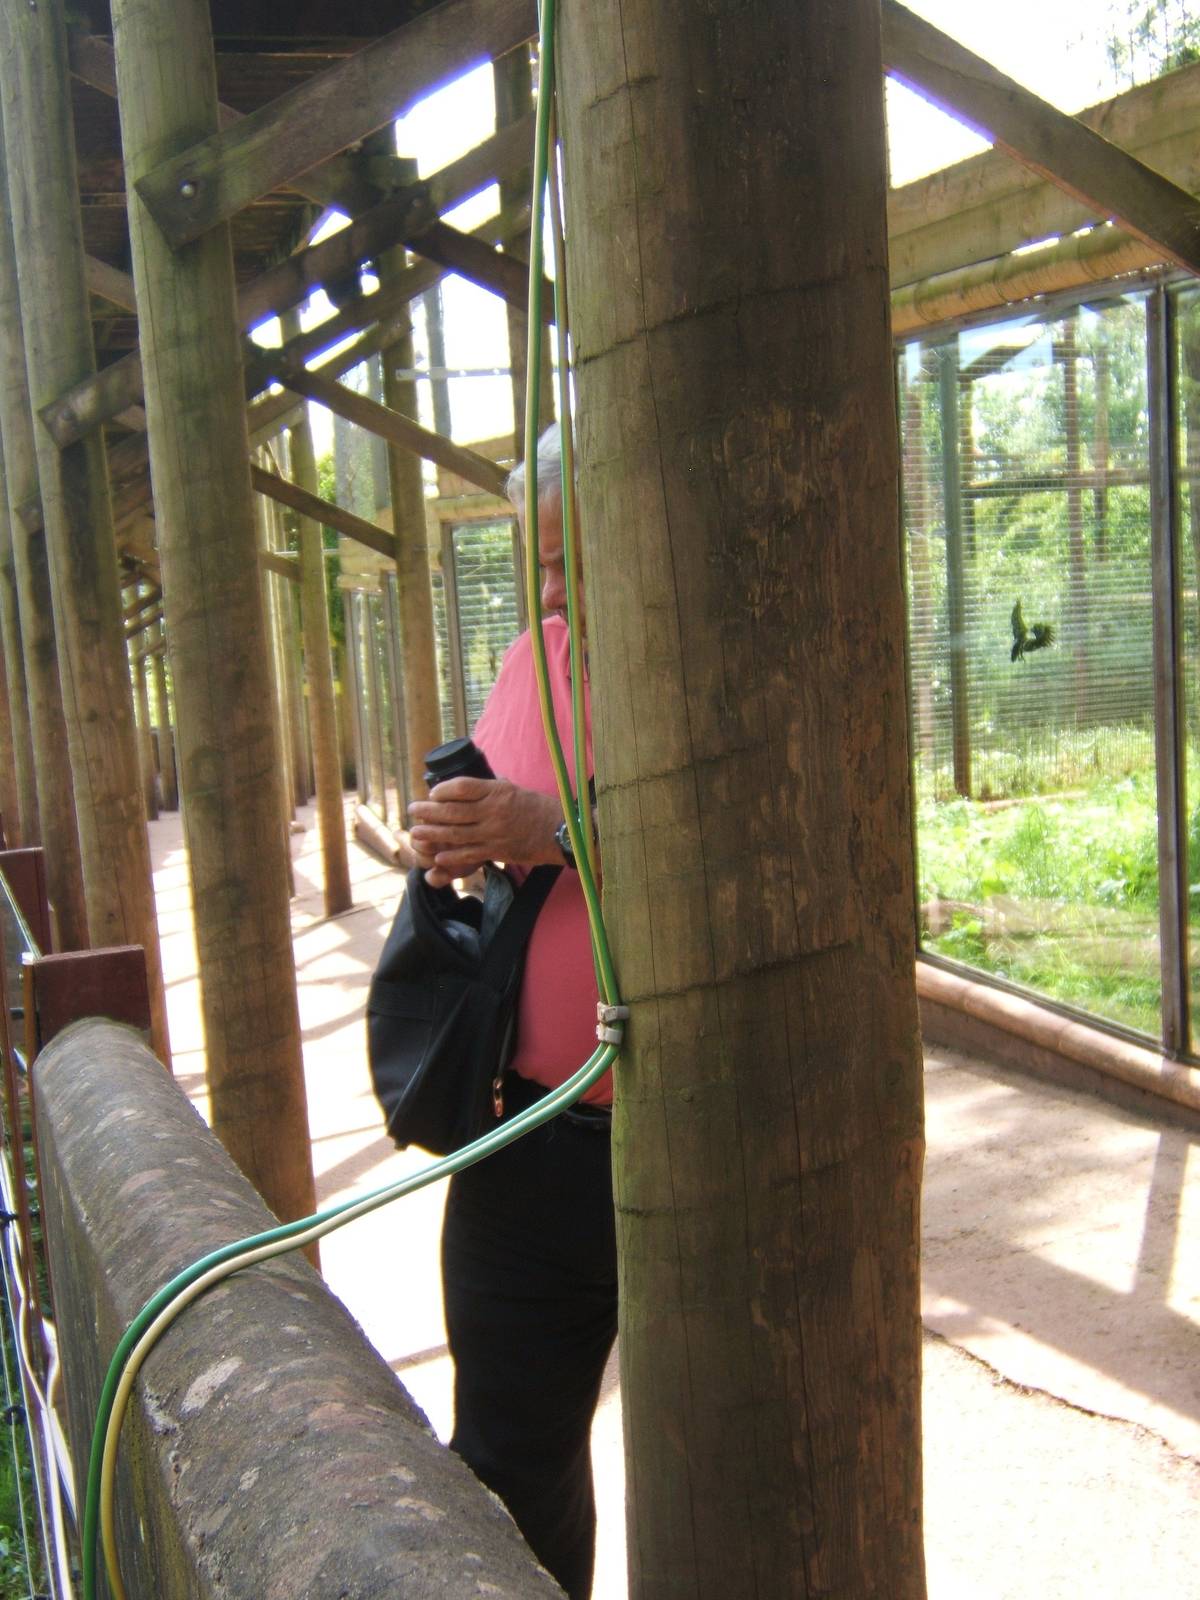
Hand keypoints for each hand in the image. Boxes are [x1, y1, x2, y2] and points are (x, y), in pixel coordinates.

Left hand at [408, 777, 563, 887]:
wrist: (561, 832)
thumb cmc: (539, 808)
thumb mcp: (515, 790)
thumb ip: (492, 789)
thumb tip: (472, 787)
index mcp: (497, 792)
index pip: (462, 787)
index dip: (443, 790)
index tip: (432, 793)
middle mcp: (493, 812)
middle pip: (452, 811)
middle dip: (428, 811)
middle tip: (413, 810)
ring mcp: (494, 833)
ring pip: (456, 833)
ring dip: (433, 834)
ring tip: (416, 833)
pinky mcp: (497, 851)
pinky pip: (468, 854)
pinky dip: (451, 856)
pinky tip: (438, 856)